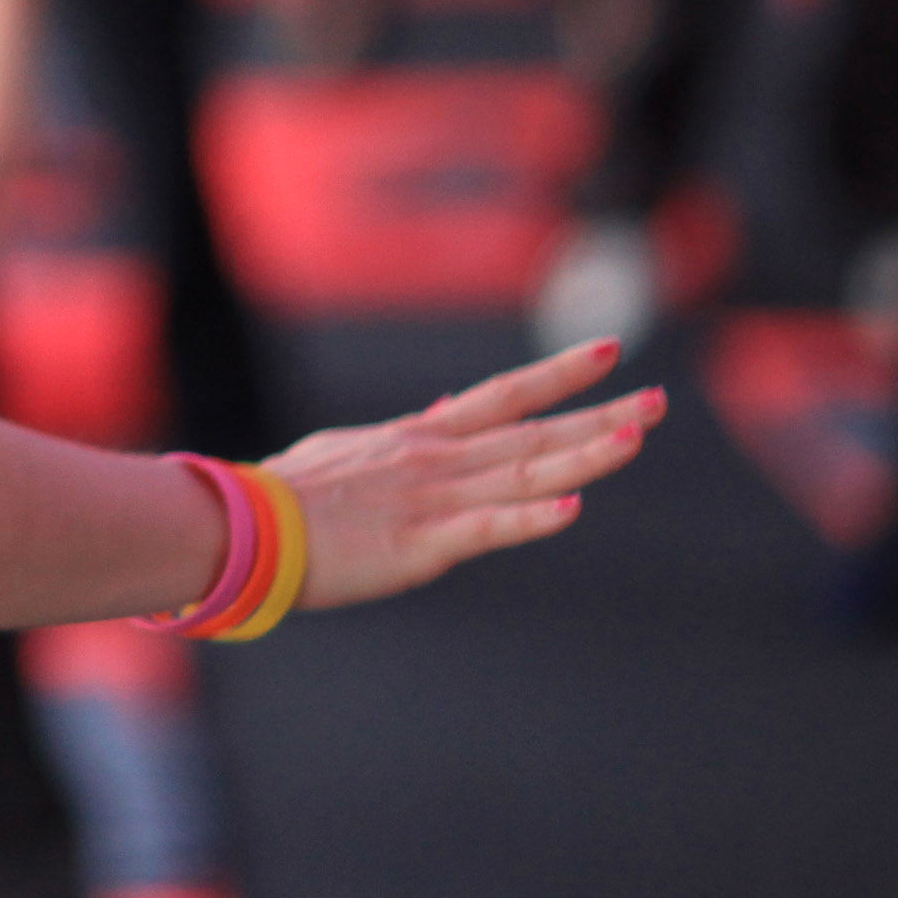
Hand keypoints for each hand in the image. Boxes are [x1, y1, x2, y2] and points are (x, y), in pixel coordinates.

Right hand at [269, 339, 662, 611]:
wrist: (238, 523)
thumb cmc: (280, 496)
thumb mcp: (344, 453)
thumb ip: (396, 440)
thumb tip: (431, 414)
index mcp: (418, 438)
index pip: (503, 397)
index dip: (559, 375)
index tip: (609, 352)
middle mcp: (435, 460)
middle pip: (533, 434)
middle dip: (600, 417)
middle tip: (659, 402)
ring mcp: (430, 500)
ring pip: (522, 473)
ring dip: (583, 457)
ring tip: (634, 438)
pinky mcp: (416, 544)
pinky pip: (484, 529)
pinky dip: (529, 518)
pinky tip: (571, 510)